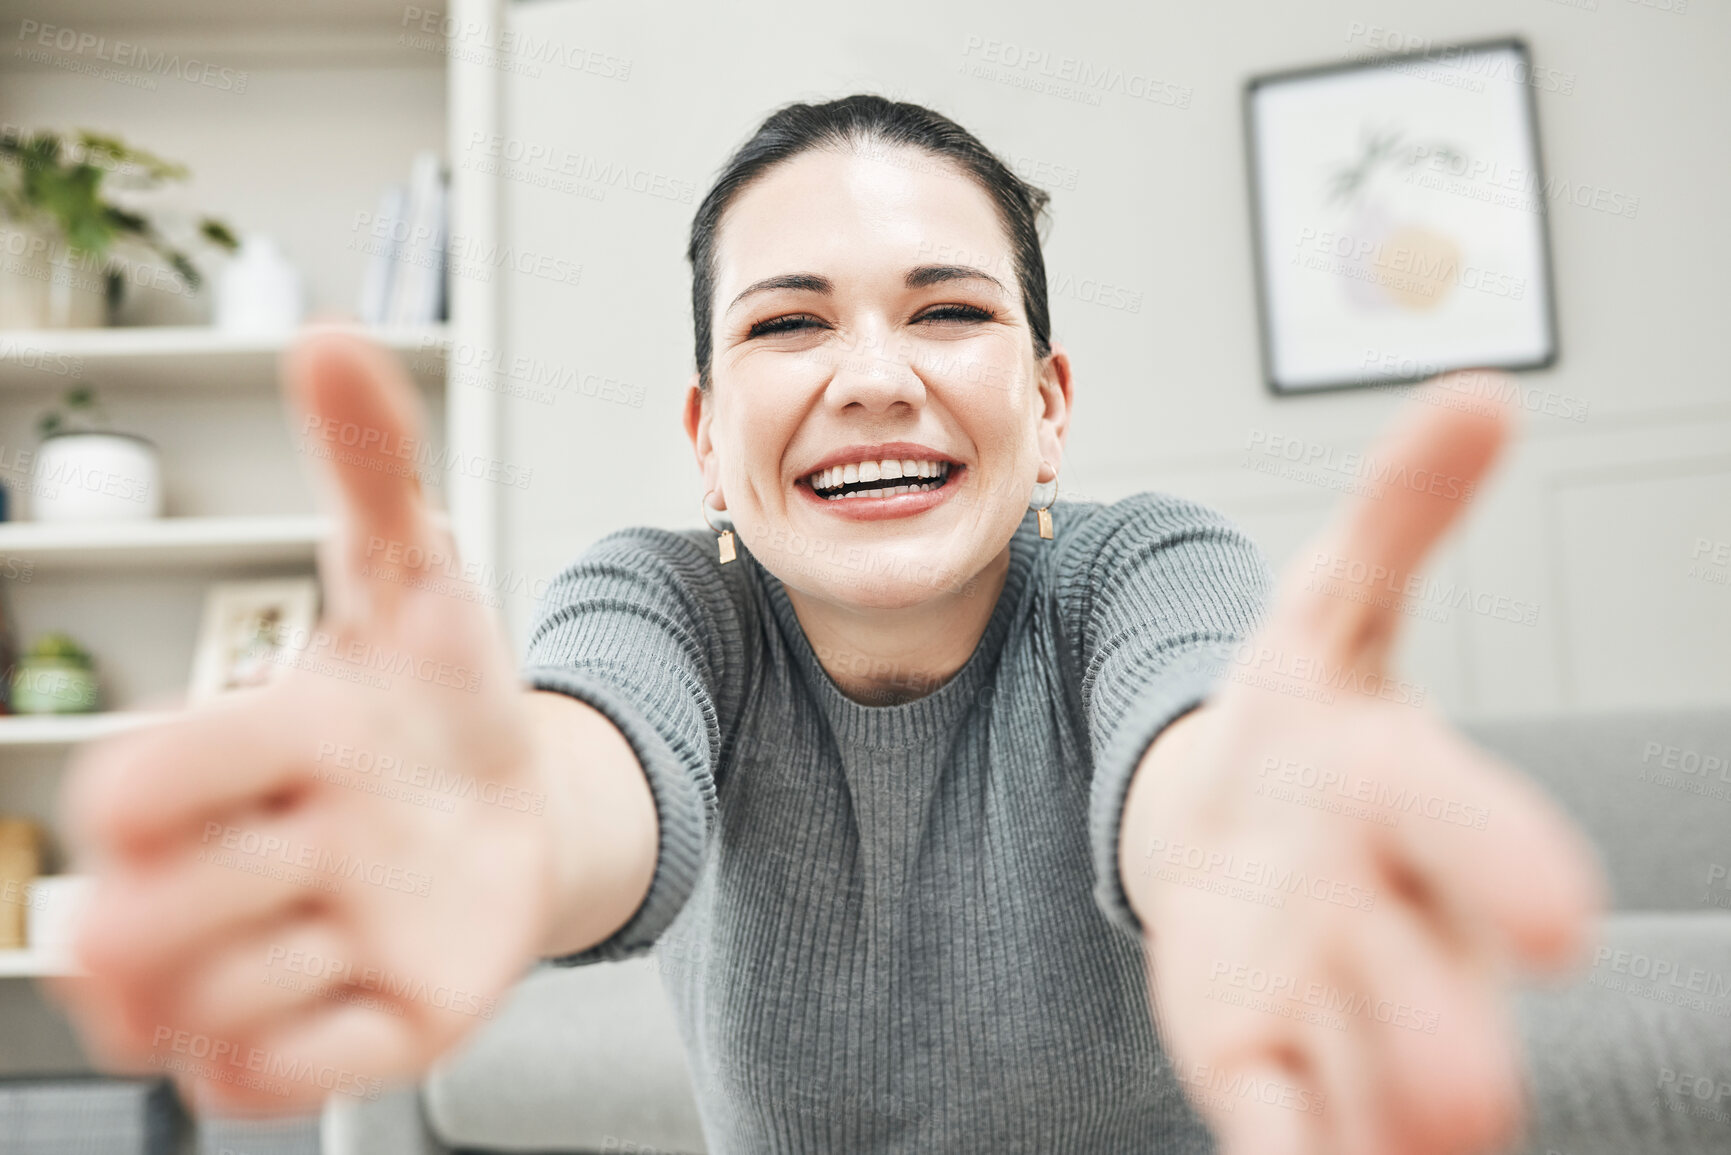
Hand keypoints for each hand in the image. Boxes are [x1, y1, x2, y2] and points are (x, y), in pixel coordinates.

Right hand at [50, 330, 557, 1113]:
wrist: (520, 800)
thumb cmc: (440, 693)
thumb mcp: (415, 576)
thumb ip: (370, 468)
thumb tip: (326, 336)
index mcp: (200, 769)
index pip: (122, 796)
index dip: (244, 758)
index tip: (340, 729)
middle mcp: (198, 884)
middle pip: (131, 930)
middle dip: (274, 862)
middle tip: (353, 825)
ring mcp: (253, 978)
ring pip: (196, 1018)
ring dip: (314, 946)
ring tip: (367, 896)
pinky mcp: (326, 1053)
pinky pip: (265, 1087)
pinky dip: (333, 1036)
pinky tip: (389, 970)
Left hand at [1122, 376, 1603, 1154]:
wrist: (1237, 820)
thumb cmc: (1302, 724)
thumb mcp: (1330, 605)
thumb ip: (1399, 517)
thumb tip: (1478, 395)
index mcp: (1401, 794)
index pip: (1457, 823)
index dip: (1503, 861)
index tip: (1558, 923)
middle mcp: (1386, 910)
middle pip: (1422, 975)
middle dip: (1440, 1032)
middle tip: (1465, 1104)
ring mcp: (1328, 997)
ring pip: (1362, 1071)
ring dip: (1376, 1120)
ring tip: (1405, 1152)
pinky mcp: (1262, 1058)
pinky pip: (1283, 1124)